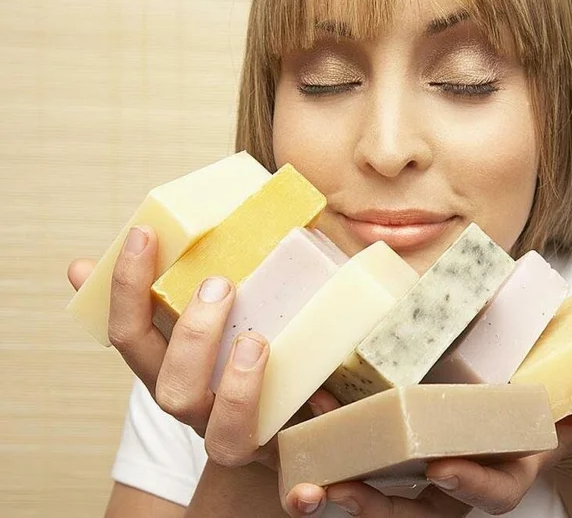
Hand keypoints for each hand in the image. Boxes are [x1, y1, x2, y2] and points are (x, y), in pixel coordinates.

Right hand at [68, 225, 337, 468]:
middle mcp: (196, 406)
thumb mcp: (222, 310)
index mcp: (171, 368)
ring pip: (222, 435)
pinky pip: (286, 464)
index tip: (143, 234)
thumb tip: (148, 227)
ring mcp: (235, 435)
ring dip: (239, 388)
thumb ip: (192, 273)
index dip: (127, 287)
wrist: (283, 426)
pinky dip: (300, 452)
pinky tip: (322, 401)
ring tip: (258, 342)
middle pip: (168, 390)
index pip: (130, 334)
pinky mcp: (278, 455)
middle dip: (191, 336)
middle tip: (220, 286)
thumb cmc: (249, 350)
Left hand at [281, 370, 571, 516]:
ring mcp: (438, 460)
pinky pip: (375, 453)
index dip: (471, 485)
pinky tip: (308, 421)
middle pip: (422, 508)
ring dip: (344, 481)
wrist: (554, 403)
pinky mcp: (412, 441)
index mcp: (515, 468)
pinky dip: (341, 446)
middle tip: (338, 491)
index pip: (495, 491)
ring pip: (387, 488)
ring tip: (303, 473)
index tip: (442, 469)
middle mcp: (470, 473)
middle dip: (379, 505)